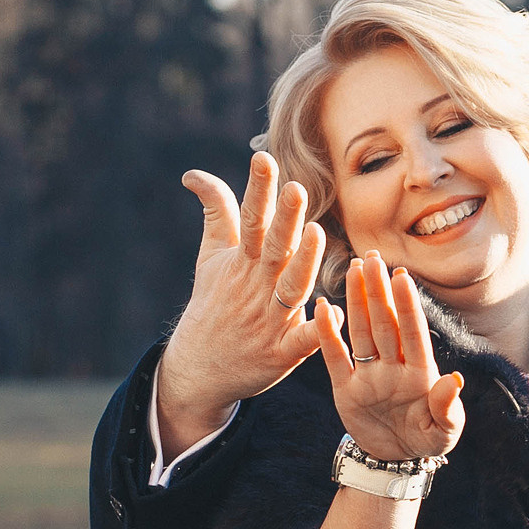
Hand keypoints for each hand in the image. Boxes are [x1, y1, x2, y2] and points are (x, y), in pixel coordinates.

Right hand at [159, 153, 328, 453]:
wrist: (199, 369)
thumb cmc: (214, 306)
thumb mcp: (212, 259)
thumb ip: (216, 213)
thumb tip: (194, 173)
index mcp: (242, 262)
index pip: (251, 221)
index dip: (258, 191)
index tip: (264, 159)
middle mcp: (256, 287)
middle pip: (273, 249)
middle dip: (284, 219)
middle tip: (296, 189)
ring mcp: (269, 320)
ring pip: (291, 287)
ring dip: (304, 261)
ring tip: (318, 233)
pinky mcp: (281, 354)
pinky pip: (302, 341)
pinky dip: (316, 330)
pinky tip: (334, 313)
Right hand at [317, 252, 463, 462]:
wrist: (396, 461)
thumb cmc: (427, 442)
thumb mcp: (444, 433)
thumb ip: (447, 407)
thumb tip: (454, 379)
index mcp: (420, 374)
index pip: (413, 334)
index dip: (408, 306)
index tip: (402, 277)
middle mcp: (394, 367)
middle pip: (385, 324)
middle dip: (379, 292)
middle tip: (372, 258)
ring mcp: (369, 375)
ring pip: (361, 332)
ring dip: (357, 301)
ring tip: (353, 269)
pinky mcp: (346, 388)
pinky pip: (334, 357)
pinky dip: (326, 335)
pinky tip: (322, 308)